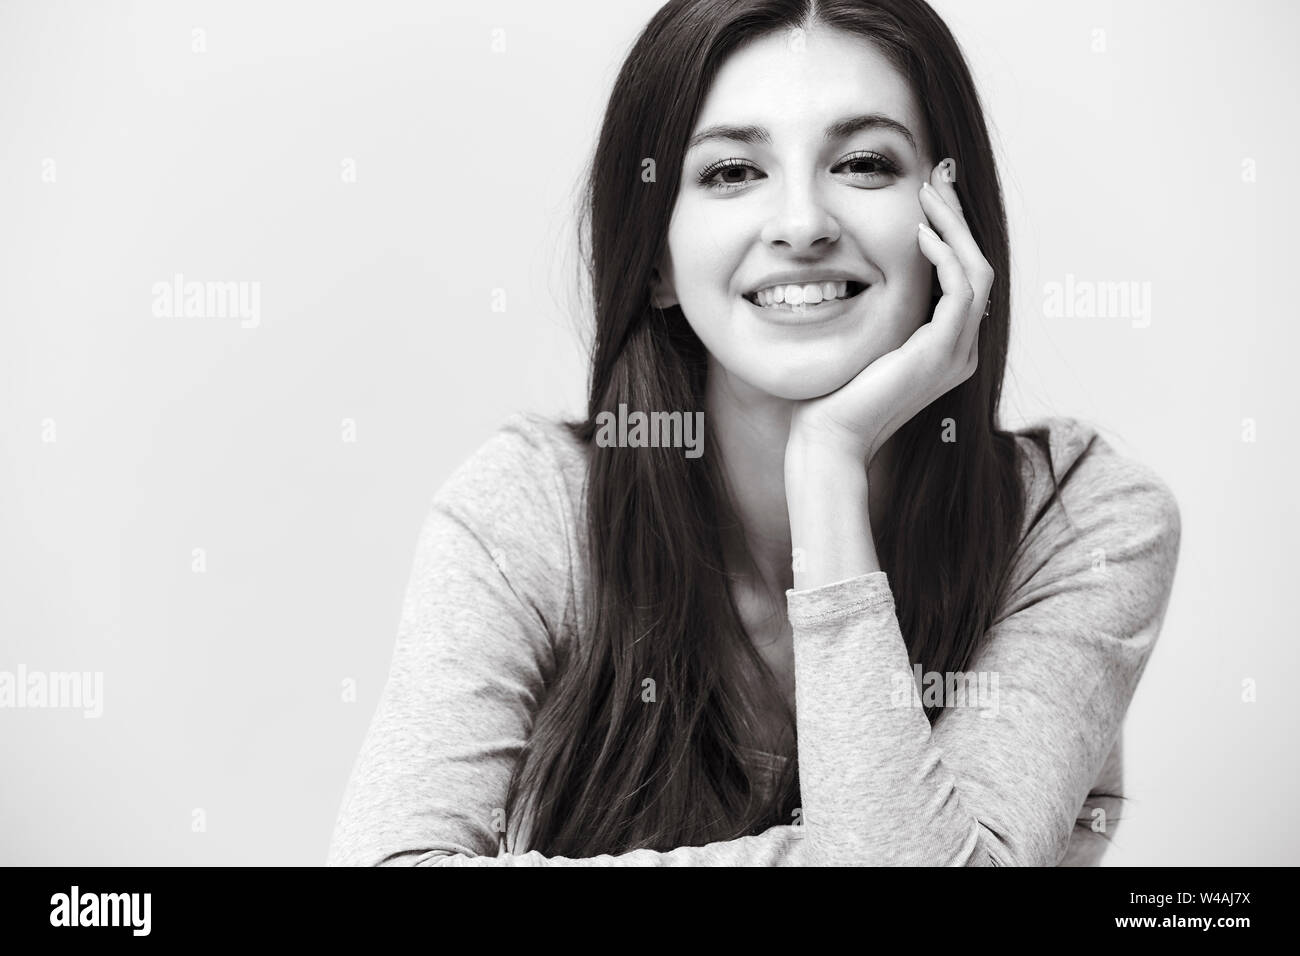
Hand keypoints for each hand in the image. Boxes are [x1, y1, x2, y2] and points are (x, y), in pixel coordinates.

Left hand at [786, 159, 993, 468]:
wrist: (830, 437)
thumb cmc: (831, 396)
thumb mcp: (859, 340)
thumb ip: (874, 311)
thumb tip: (858, 271)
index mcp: (945, 347)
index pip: (964, 277)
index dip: (952, 232)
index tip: (930, 196)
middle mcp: (960, 350)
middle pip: (979, 266)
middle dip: (959, 218)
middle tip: (939, 176)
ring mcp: (956, 353)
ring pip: (978, 271)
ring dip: (955, 226)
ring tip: (929, 193)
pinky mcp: (941, 352)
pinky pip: (961, 289)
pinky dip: (944, 256)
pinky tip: (918, 234)